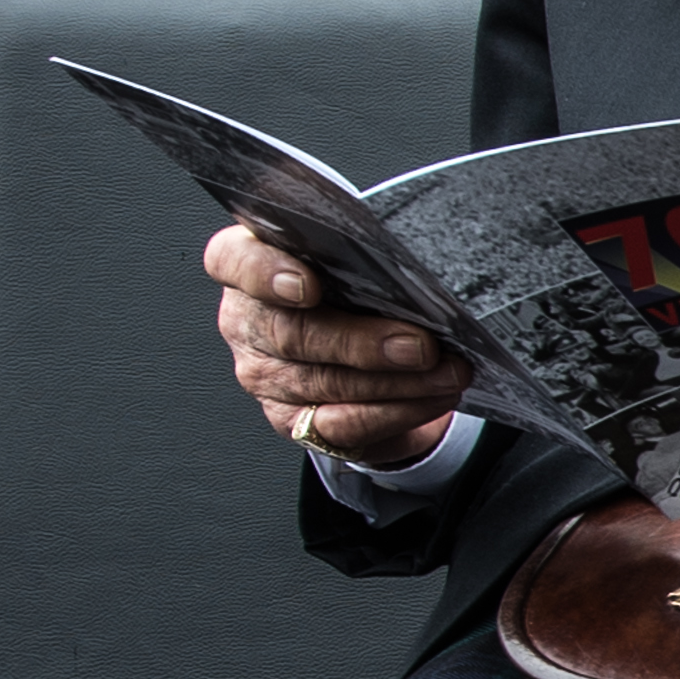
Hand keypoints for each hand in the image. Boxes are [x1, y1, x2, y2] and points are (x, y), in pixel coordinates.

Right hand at [206, 223, 472, 465]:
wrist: (374, 348)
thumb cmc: (361, 286)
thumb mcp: (361, 257)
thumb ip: (367, 254)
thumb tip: (417, 269)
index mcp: (251, 263)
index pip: (234, 261)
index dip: (266, 273)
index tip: (309, 286)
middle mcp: (249, 320)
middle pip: (290, 333)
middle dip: (362, 342)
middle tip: (420, 345)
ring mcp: (264, 373)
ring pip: (323, 382)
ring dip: (395, 382)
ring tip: (446, 372)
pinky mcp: (291, 419)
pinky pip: (341, 424)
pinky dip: (395, 412)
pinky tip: (433, 397)